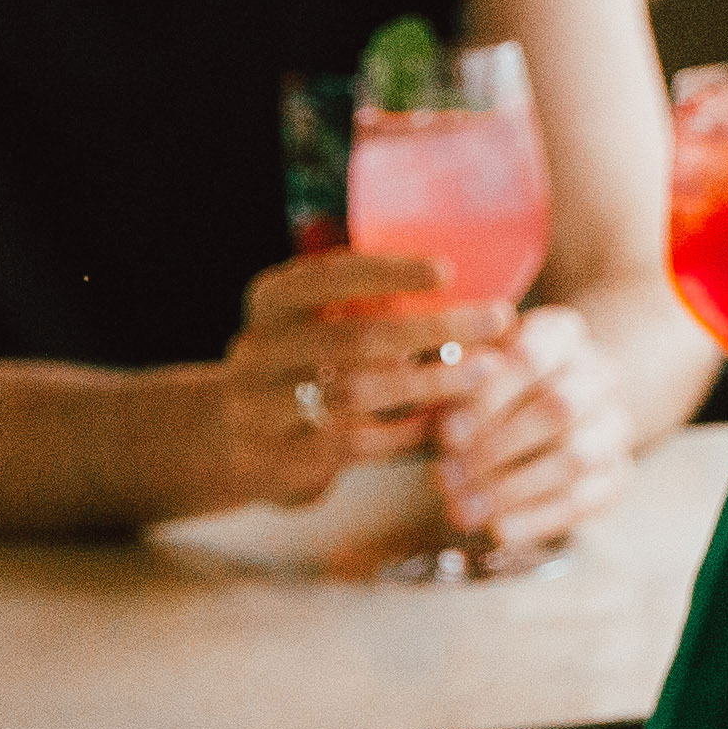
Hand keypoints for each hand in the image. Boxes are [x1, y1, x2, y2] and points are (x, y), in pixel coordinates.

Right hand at [197, 251, 505, 514]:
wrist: (230, 441)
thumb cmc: (303, 364)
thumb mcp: (314, 319)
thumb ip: (366, 298)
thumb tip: (463, 272)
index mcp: (272, 302)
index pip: (326, 277)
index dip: (386, 272)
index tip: (446, 271)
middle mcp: (260, 349)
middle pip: (354, 336)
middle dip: (434, 328)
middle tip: (497, 319)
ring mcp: (263, 407)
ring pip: (357, 392)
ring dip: (430, 381)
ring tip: (484, 370)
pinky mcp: (282, 457)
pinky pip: (357, 443)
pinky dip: (408, 431)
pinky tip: (445, 420)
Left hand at [431, 302, 627, 559]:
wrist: (552, 402)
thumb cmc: (493, 382)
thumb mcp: (470, 364)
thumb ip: (454, 381)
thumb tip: (435, 413)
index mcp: (563, 333)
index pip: (531, 355)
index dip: (487, 397)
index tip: (445, 433)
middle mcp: (601, 374)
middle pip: (559, 408)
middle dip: (497, 448)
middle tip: (446, 477)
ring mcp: (615, 424)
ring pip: (575, 457)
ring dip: (512, 488)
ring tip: (462, 509)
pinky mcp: (618, 471)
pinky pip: (586, 499)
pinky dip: (538, 518)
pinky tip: (496, 529)